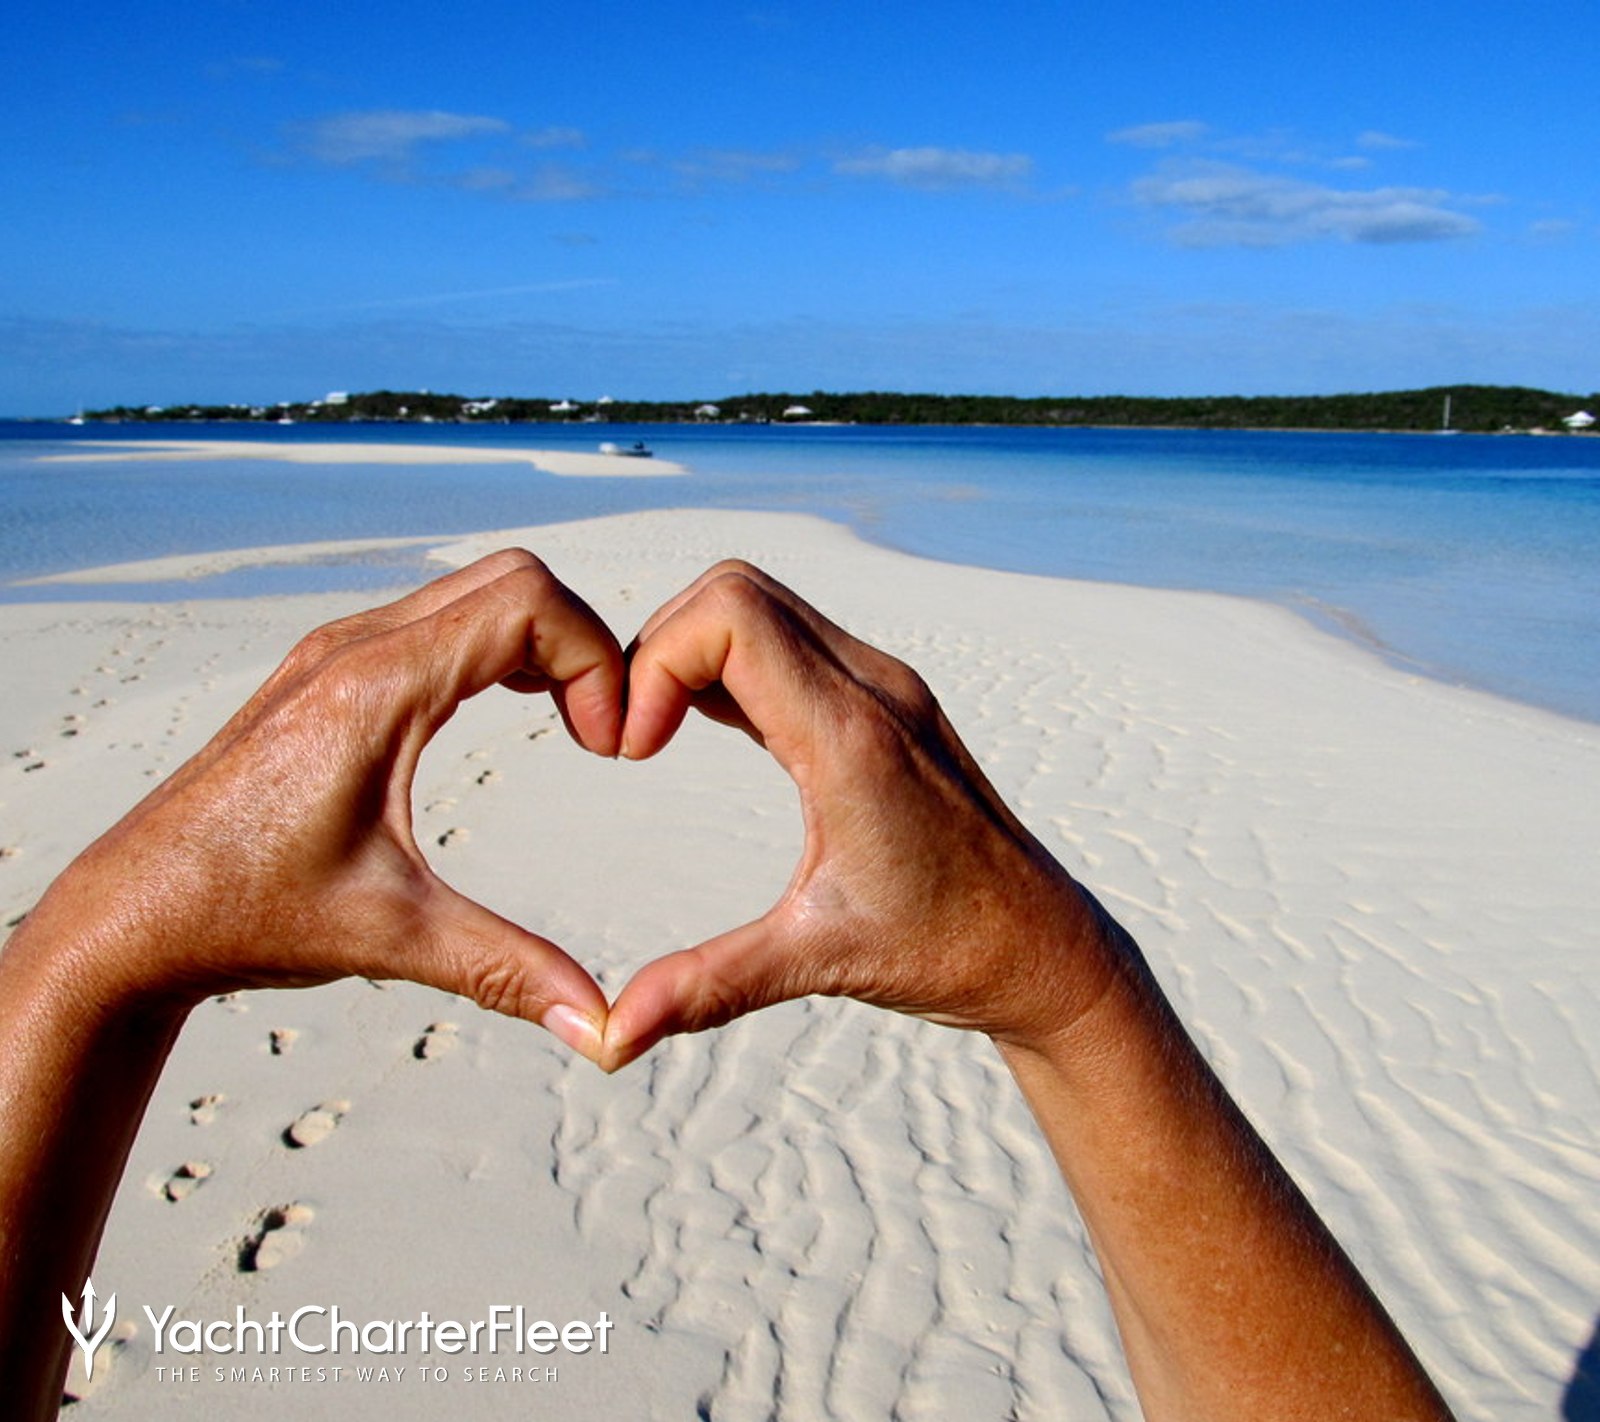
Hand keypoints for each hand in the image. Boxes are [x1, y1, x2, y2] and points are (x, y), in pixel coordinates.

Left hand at [9, 549, 619, 1056]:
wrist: (132, 915)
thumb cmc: (244, 914)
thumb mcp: (393, 936)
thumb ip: (508, 969)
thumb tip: (599, 1026)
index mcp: (375, 688)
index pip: (529, 604)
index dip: (595, 661)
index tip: (605, 746)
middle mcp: (355, 648)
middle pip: (515, 577)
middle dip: (580, 643)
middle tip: (597, 732)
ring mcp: (337, 651)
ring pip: (477, 588)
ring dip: (539, 642)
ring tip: (568, 722)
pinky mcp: (328, 670)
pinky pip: (438, 616)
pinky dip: (496, 646)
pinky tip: (507, 708)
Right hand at [602, 561, 1129, 1069]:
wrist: (1045, 949)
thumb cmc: (947, 952)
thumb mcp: (818, 962)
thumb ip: (706, 987)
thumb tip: (610, 1038)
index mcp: (853, 738)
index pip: (730, 617)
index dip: (654, 664)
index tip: (633, 750)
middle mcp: (875, 690)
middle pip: (736, 590)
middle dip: (659, 647)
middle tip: (635, 739)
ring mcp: (887, 688)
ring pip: (763, 606)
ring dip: (694, 651)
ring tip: (658, 733)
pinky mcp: (889, 701)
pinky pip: (792, 641)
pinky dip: (733, 663)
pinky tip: (708, 727)